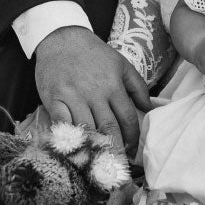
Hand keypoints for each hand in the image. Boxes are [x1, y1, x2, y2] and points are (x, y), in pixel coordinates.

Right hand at [34, 26, 151, 151]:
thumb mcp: (120, 63)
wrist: (62, 37)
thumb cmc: (93, 53)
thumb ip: (137, 86)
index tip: (133, 152)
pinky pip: (63, 124)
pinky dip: (70, 138)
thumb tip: (149, 108)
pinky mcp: (55, 99)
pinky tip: (75, 149)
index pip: (128, 119)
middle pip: (110, 129)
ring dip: (94, 148)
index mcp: (114, 86)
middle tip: (120, 167)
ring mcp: (74, 97)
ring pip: (88, 129)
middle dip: (117, 150)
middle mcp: (96, 93)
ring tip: (100, 163)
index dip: (133, 139)